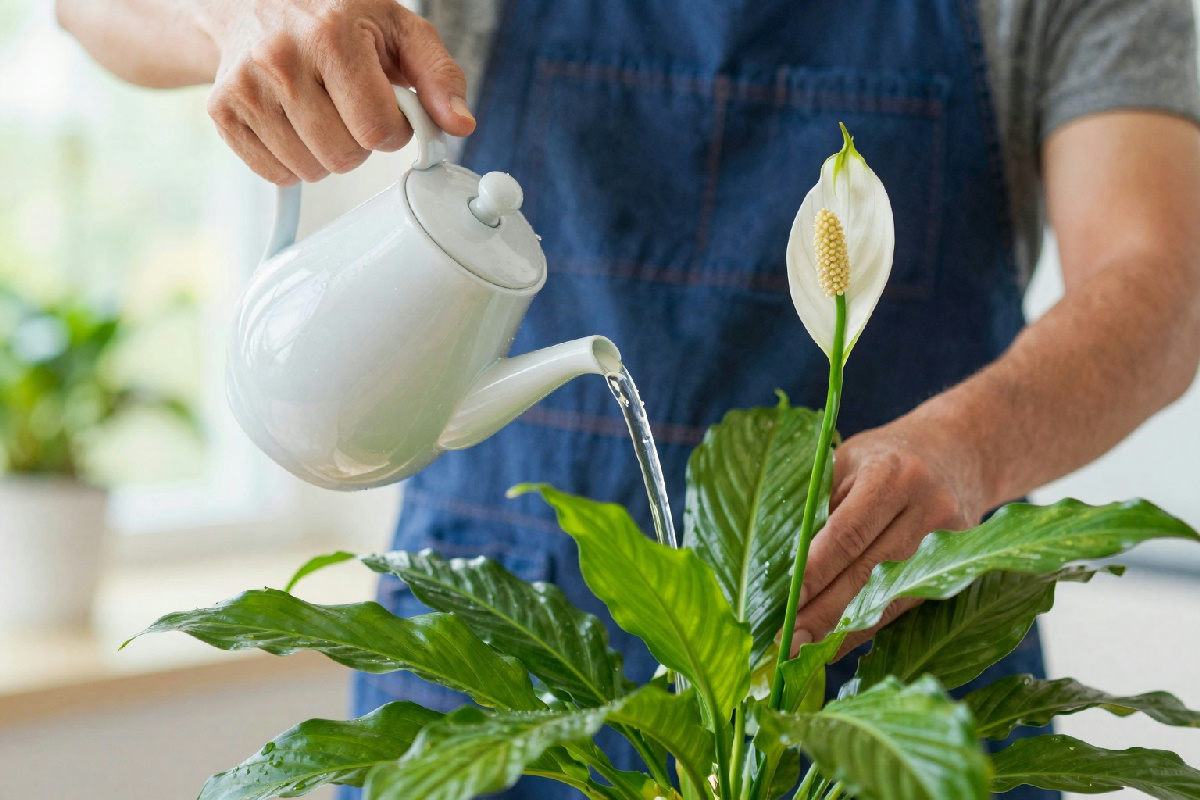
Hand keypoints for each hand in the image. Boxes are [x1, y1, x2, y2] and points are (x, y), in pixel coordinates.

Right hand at [197, 0, 474, 184]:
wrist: (256, 0)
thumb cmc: (336, 16)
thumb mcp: (400, 30)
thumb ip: (439, 76)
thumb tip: (460, 125)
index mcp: (330, 36)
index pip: (378, 130)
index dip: (393, 129)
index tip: (387, 108)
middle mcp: (280, 59)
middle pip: (343, 157)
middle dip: (359, 142)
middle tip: (350, 106)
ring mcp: (246, 87)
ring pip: (310, 170)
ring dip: (326, 152)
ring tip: (321, 109)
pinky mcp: (223, 112)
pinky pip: (276, 173)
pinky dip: (294, 160)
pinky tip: (295, 122)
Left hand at [788, 410, 988, 656]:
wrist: (959, 449)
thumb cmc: (884, 456)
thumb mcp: (846, 462)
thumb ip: (821, 508)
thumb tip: (785, 571)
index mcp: (892, 474)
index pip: (848, 532)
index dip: (817, 572)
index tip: (788, 603)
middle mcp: (928, 506)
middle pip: (871, 571)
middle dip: (826, 612)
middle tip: (789, 643)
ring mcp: (953, 539)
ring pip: (893, 595)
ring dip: (847, 628)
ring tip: (808, 652)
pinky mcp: (963, 564)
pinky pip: (909, 601)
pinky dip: (872, 623)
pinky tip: (840, 642)